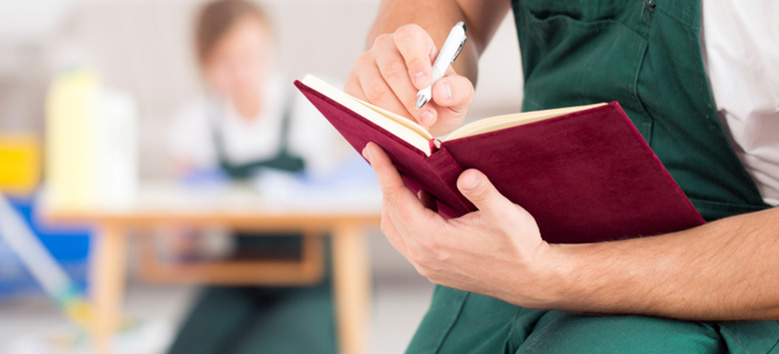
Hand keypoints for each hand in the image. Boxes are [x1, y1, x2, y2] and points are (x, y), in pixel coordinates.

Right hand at [345, 24, 474, 136]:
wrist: (420, 112)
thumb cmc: (439, 97)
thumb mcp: (459, 95)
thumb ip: (458, 90)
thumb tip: (441, 91)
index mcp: (411, 39)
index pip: (408, 39)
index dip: (416, 61)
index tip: (425, 85)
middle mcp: (384, 47)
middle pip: (391, 69)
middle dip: (411, 99)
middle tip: (428, 119)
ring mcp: (364, 66)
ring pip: (375, 90)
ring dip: (397, 113)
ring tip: (416, 127)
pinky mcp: (352, 87)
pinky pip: (360, 104)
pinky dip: (379, 120)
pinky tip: (396, 129)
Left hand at [362, 142, 561, 306]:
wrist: (530, 279)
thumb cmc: (518, 246)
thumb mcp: (504, 213)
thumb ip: (482, 191)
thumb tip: (464, 175)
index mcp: (433, 239)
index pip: (397, 199)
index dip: (383, 171)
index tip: (372, 149)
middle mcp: (423, 256)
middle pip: (390, 214)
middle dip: (386, 184)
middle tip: (386, 157)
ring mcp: (427, 266)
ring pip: (396, 230)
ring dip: (397, 204)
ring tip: (407, 178)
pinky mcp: (434, 269)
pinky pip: (409, 241)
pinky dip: (409, 219)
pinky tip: (427, 202)